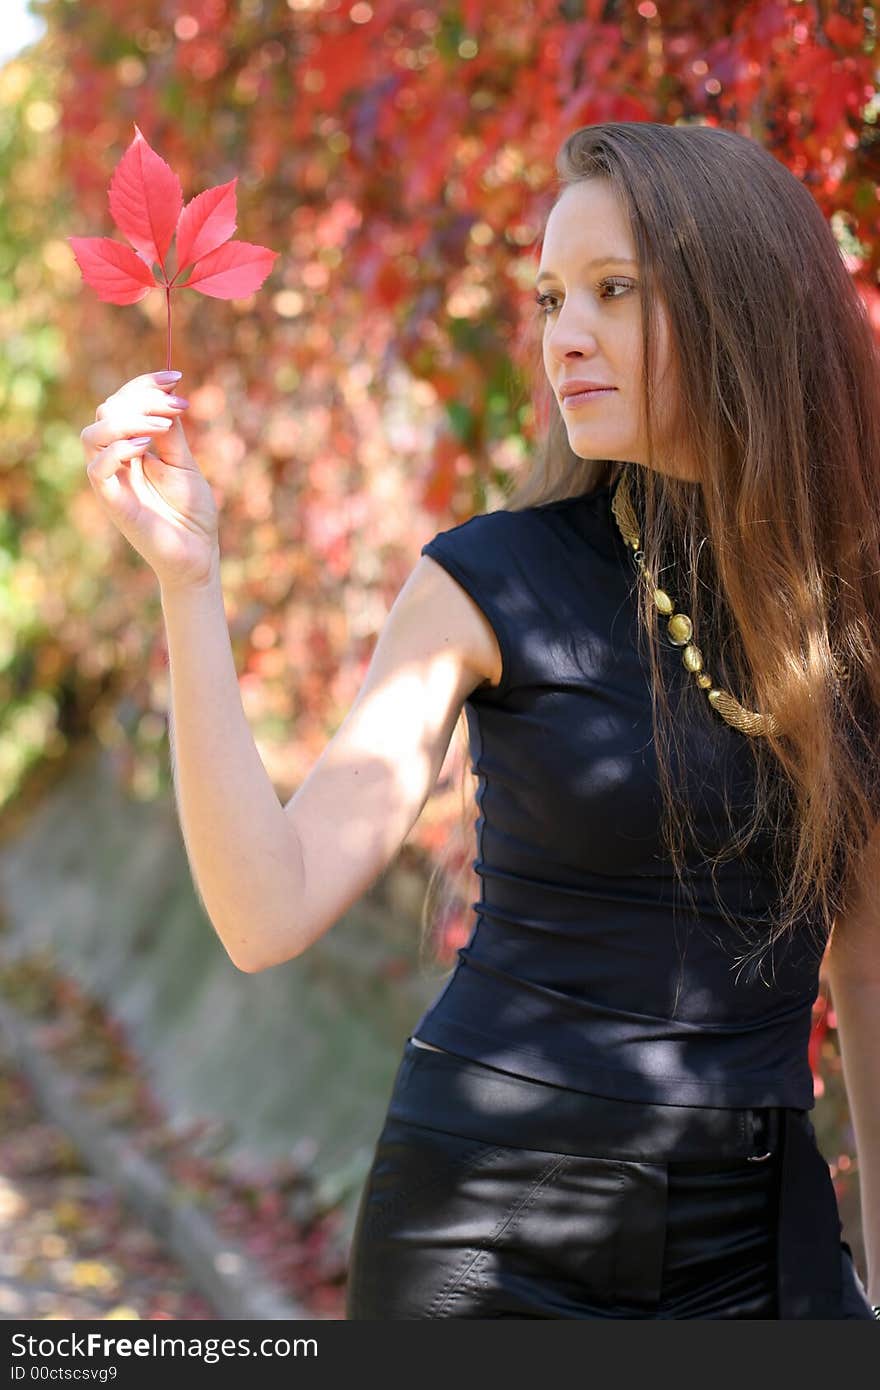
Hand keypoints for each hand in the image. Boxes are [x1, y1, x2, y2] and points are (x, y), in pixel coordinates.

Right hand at [81, 370, 219, 591]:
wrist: (197, 554)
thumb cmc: (192, 513)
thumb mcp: (184, 463)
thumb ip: (170, 432)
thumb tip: (167, 395)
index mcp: (132, 448)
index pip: (123, 403)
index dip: (144, 385)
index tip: (175, 376)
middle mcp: (116, 460)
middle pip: (105, 411)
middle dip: (140, 399)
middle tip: (176, 405)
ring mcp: (111, 481)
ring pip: (93, 435)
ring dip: (127, 421)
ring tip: (162, 426)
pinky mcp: (112, 502)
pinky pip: (97, 469)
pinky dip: (118, 450)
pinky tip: (145, 448)